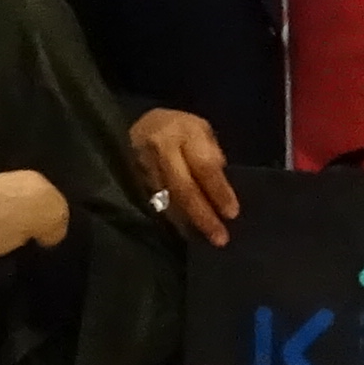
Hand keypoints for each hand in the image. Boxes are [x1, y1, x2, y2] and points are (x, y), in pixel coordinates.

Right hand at [122, 106, 237, 244]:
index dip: (218, 190)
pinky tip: (184, 233)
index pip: (203, 166)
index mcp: (183, 133)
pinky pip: (153, 204)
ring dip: (186, 223)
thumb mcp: (202, 131)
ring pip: (166, 200)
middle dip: (202, 215)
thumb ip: (212, 156)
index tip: (232, 213)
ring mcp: (142, 165)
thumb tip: (221, 187)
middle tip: (219, 238)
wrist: (140, 124)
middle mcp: (160, 149)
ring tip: (204, 239)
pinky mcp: (131, 180)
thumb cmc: (179, 129)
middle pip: (183, 188)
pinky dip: (171, 220)